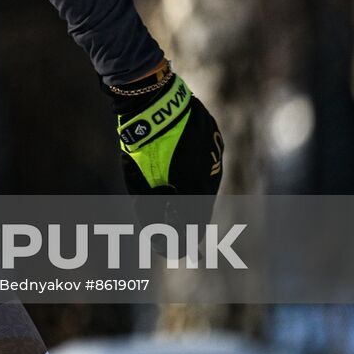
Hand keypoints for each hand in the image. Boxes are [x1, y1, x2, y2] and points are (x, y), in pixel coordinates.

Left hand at [113, 72, 223, 226]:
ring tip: (185, 208)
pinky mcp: (214, 137)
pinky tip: (187, 176)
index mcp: (193, 185)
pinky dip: (199, 172)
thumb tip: (154, 232)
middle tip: (185, 239)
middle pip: (203, 204)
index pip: (193, 220)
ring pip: (209, 182)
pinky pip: (209, 161)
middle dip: (191, 220)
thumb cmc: (140, 142)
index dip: (186, 239)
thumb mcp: (138, 180)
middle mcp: (210, 171)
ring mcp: (215, 152)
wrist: (151, 100)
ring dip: (196, 195)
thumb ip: (149, 206)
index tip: (179, 253)